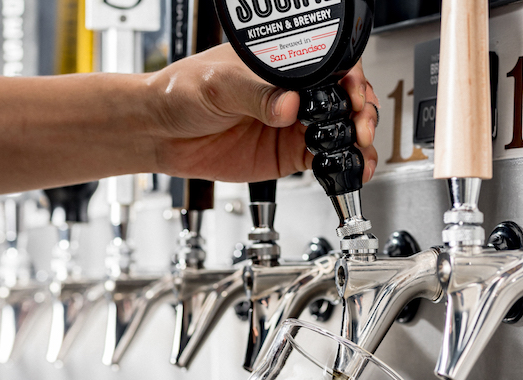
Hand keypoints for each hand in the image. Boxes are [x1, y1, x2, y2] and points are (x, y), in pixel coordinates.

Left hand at [146, 44, 379, 183]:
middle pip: (344, 98)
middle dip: (362, 111)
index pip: (329, 65)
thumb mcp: (219, 84)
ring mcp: (295, 125)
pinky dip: (343, 167)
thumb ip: (256, 94)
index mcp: (282, 65)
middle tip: (359, 126)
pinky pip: (325, 160)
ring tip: (361, 150)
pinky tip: (352, 170)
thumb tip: (288, 104)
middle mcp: (295, 92)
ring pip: (341, 131)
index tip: (353, 95)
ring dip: (358, 141)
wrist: (161, 134)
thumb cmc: (182, 91)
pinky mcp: (290, 154)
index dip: (349, 79)